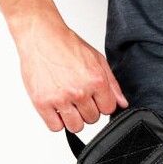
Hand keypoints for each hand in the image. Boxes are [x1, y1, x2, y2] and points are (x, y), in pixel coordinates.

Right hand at [13, 14, 127, 132]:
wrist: (40, 35)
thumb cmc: (67, 46)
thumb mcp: (98, 60)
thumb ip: (112, 84)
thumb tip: (122, 104)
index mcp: (96, 81)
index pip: (108, 110)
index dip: (102, 104)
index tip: (94, 98)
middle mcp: (79, 91)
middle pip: (92, 119)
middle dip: (87, 110)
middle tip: (78, 97)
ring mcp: (60, 98)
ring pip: (76, 127)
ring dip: (73, 119)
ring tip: (68, 104)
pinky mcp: (41, 102)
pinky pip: (55, 127)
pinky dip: (57, 121)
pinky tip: (56, 108)